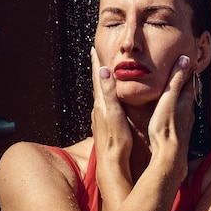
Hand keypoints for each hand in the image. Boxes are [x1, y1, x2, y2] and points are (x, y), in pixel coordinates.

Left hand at [90, 47, 132, 164]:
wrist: (112, 162)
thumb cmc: (116, 140)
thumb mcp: (114, 112)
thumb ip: (109, 92)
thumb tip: (104, 71)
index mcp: (102, 103)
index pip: (98, 78)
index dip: (96, 62)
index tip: (94, 48)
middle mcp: (98, 108)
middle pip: (97, 84)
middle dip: (98, 69)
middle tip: (97, 55)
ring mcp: (100, 117)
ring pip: (100, 94)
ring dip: (101, 82)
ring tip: (103, 74)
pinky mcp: (105, 125)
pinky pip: (105, 104)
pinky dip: (106, 95)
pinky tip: (109, 100)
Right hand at [148, 55, 193, 174]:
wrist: (169, 155)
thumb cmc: (166, 127)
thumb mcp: (168, 98)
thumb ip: (176, 79)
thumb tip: (185, 59)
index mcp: (185, 100)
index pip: (188, 79)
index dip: (186, 69)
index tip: (184, 59)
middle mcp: (188, 110)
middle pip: (187, 91)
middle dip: (184, 82)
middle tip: (179, 71)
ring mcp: (184, 122)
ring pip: (183, 104)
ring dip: (179, 96)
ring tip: (173, 89)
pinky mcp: (179, 131)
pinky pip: (178, 115)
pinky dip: (175, 108)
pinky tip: (169, 112)